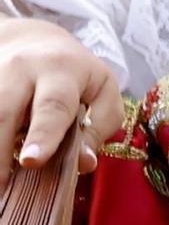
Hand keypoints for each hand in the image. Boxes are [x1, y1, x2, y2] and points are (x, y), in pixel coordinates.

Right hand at [0, 19, 123, 177]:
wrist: (33, 40)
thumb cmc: (76, 75)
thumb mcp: (103, 90)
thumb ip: (100, 125)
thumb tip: (84, 164)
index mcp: (61, 70)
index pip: (53, 104)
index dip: (43, 134)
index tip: (33, 161)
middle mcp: (21, 70)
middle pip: (5, 110)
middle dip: (1, 148)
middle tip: (3, 184)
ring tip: (1, 182)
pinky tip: (0, 164)